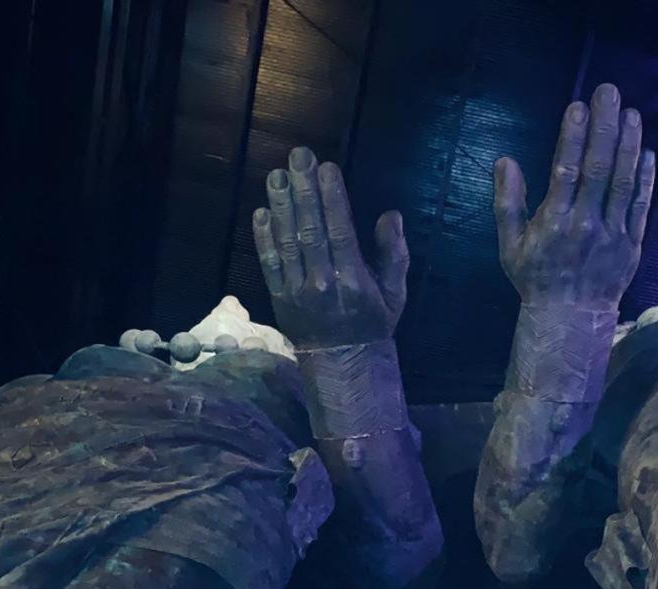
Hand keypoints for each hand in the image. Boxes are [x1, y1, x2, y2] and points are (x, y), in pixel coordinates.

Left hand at [253, 147, 408, 349]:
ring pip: (286, 242)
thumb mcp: (396, 292)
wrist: (342, 362)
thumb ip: (394, 254)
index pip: (340, 231)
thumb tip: (390, 216)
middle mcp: (322, 283)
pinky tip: (261, 211)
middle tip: (297, 157)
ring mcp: (297, 291)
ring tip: (277, 175)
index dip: (331, 198)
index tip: (326, 168)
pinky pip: (270, 264)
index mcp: (353, 280)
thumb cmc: (373, 322)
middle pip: (310, 229)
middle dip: (303, 190)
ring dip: (280, 206)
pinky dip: (263, 238)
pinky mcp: (279, 297)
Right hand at [493, 83, 655, 310]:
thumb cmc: (536, 278)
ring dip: (629, 144)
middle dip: (604, 127)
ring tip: (631, 113)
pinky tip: (647, 151)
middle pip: (598, 168)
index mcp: (553, 223)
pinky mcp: (632, 243)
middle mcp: (585, 225)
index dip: (573, 137)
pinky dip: (645, 178)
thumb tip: (504, 161)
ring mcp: (613, 234)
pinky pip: (641, 205)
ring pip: (624, 182)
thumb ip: (507, 203)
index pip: (565, 171)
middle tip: (609, 93)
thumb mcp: (510, 245)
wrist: (570, 318)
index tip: (578, 106)